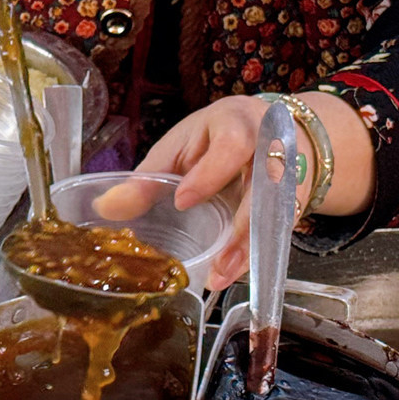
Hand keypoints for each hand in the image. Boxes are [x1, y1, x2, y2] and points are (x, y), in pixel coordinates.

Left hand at [94, 93, 373, 290]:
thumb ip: (148, 179)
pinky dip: (257, 254)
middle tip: (213, 259)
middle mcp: (274, 146)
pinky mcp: (294, 200)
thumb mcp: (177, 149)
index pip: (232, 144)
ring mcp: (290, 174)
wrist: (266, 131)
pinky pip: (281, 229)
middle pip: (267, 184)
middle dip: (241, 225)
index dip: (209, 174)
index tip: (182, 201)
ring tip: (221, 276)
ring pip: (278, 212)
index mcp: (238, 123)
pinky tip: (234, 273)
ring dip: (251, 247)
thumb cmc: (212, 139)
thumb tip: (104, 208)